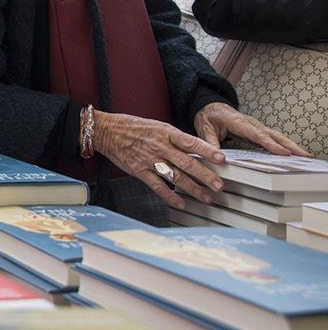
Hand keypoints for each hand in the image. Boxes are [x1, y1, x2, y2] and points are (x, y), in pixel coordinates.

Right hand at [92, 109, 223, 208]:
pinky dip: (170, 196)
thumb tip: (196, 151)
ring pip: (175, 177)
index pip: (190, 142)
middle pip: (186, 163)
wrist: (107, 131)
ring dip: (193, 189)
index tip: (221, 159)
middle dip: (205, 176)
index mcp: (166, 133)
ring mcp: (149, 160)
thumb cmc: (133, 127)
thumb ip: (175, 139)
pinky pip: (157, 186)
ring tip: (206, 197)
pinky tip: (181, 203)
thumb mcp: (157, 126)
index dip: (207, 151)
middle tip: (219, 185)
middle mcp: (159, 147)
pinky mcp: (139, 171)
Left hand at [192, 102, 308, 155]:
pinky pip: (274, 138)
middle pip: (273, 135)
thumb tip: (217, 157)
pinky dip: (285, 145)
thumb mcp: (204, 128)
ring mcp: (256, 126)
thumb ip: (210, 142)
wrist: (209, 105)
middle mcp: (250, 123)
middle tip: (304, 156)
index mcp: (238, 122)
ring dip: (291, 145)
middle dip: (290, 145)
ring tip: (305, 156)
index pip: (257, 135)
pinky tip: (293, 153)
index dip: (271, 144)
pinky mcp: (258, 130)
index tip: (283, 153)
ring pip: (277, 136)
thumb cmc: (208, 115)